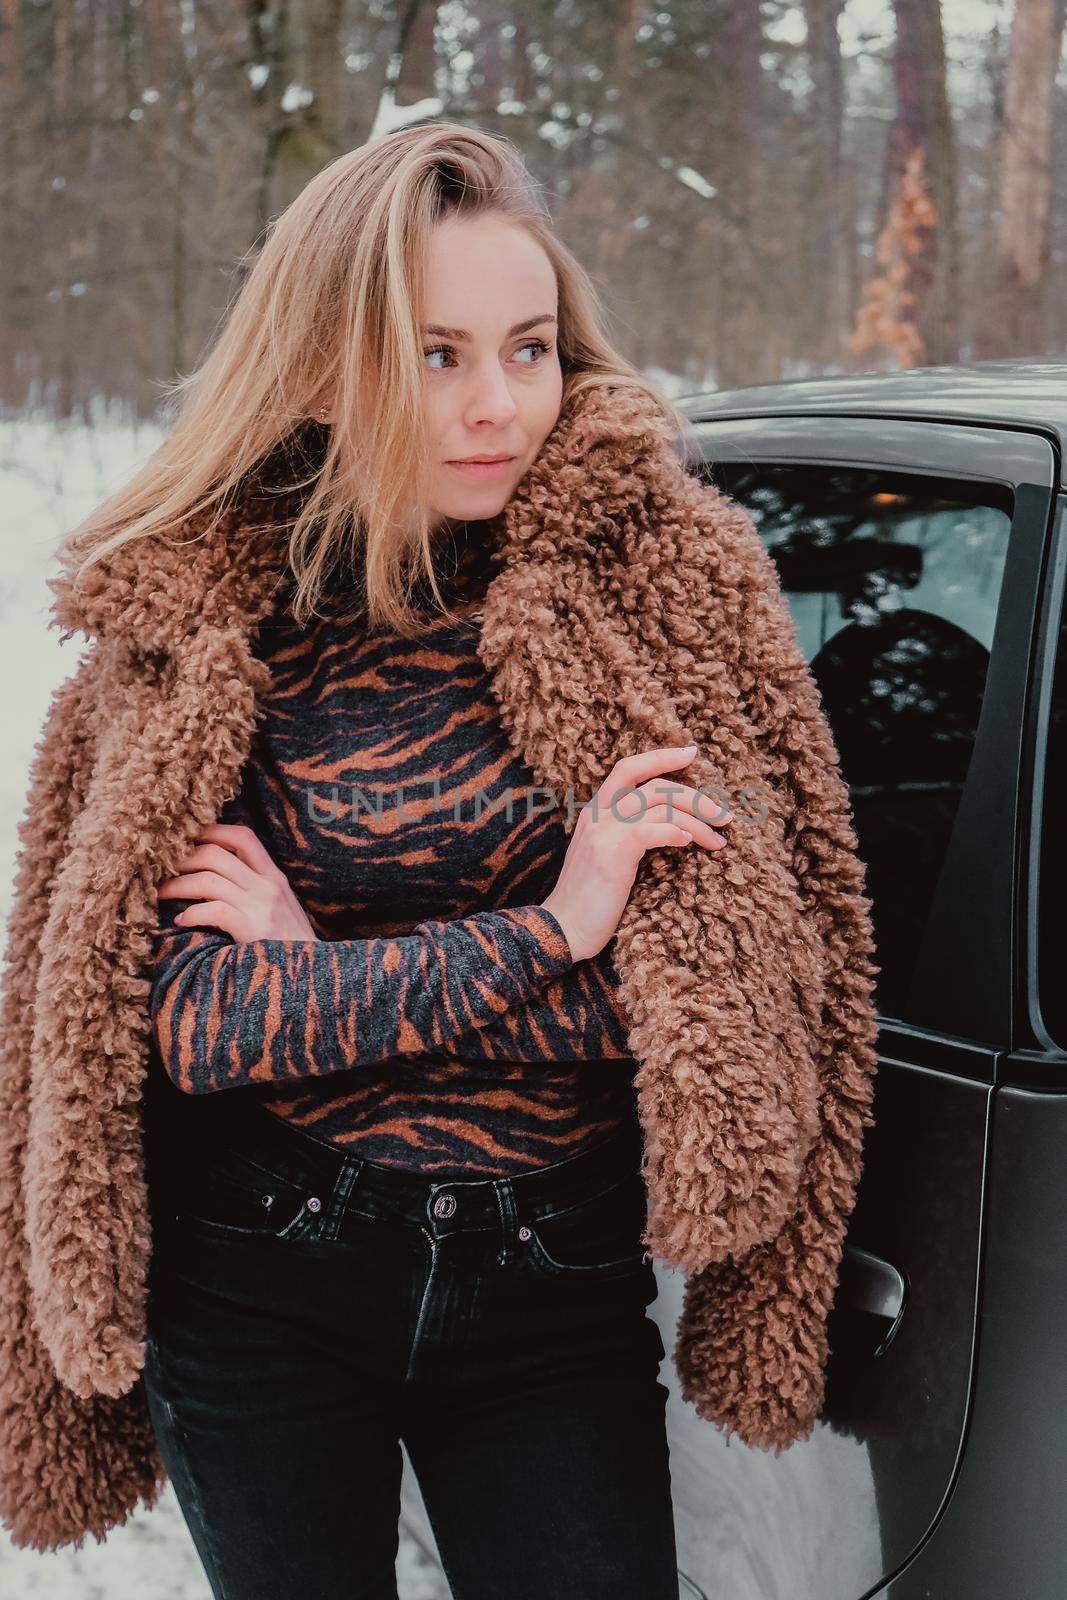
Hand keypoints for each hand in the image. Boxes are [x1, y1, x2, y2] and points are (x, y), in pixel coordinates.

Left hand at [156, 822, 318, 942]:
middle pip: (216, 855)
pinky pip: (214, 911)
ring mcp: (262, 907)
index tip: (187, 839)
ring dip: (177, 885)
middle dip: (183, 859)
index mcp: (275, 877)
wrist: (312, 976)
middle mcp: (268, 886)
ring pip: (208, 880)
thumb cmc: (290, 946)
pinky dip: (191, 913)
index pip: (243, 837)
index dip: (211, 831)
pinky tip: (180, 921)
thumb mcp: (281, 908)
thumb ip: (257, 890)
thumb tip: (216, 877)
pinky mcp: (253, 930)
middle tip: (163, 870)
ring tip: (161, 893)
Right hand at [540, 745, 729, 962]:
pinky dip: (678, 832)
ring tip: (719, 839)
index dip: (661, 757)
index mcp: (595, 811)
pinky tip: (691, 844)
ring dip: (698, 821)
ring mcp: (604, 831)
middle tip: (724, 815)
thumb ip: (625, 833)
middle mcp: (598, 814)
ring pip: (661, 806)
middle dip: (696, 797)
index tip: (691, 753)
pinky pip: (654, 829)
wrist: (564, 928)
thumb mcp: (605, 856)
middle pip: (655, 785)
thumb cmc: (591, 899)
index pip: (629, 768)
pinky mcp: (612, 852)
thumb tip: (671, 826)